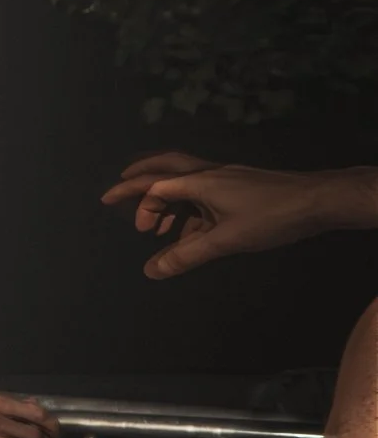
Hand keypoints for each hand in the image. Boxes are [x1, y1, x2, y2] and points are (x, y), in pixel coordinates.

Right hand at [102, 154, 377, 277]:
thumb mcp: (226, 240)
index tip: (124, 219)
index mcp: (199, 182)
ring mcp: (226, 178)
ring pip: (185, 180)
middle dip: (139, 175)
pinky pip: (203, 192)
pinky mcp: (240, 186)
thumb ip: (187, 255)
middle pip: (165, 165)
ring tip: (158, 224)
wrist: (318, 200)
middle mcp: (209, 173)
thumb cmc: (270, 216)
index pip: (155, 187)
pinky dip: (189, 206)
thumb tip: (151, 271)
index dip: (135, 202)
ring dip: (166, 196)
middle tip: (119, 185)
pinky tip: (194, 229)